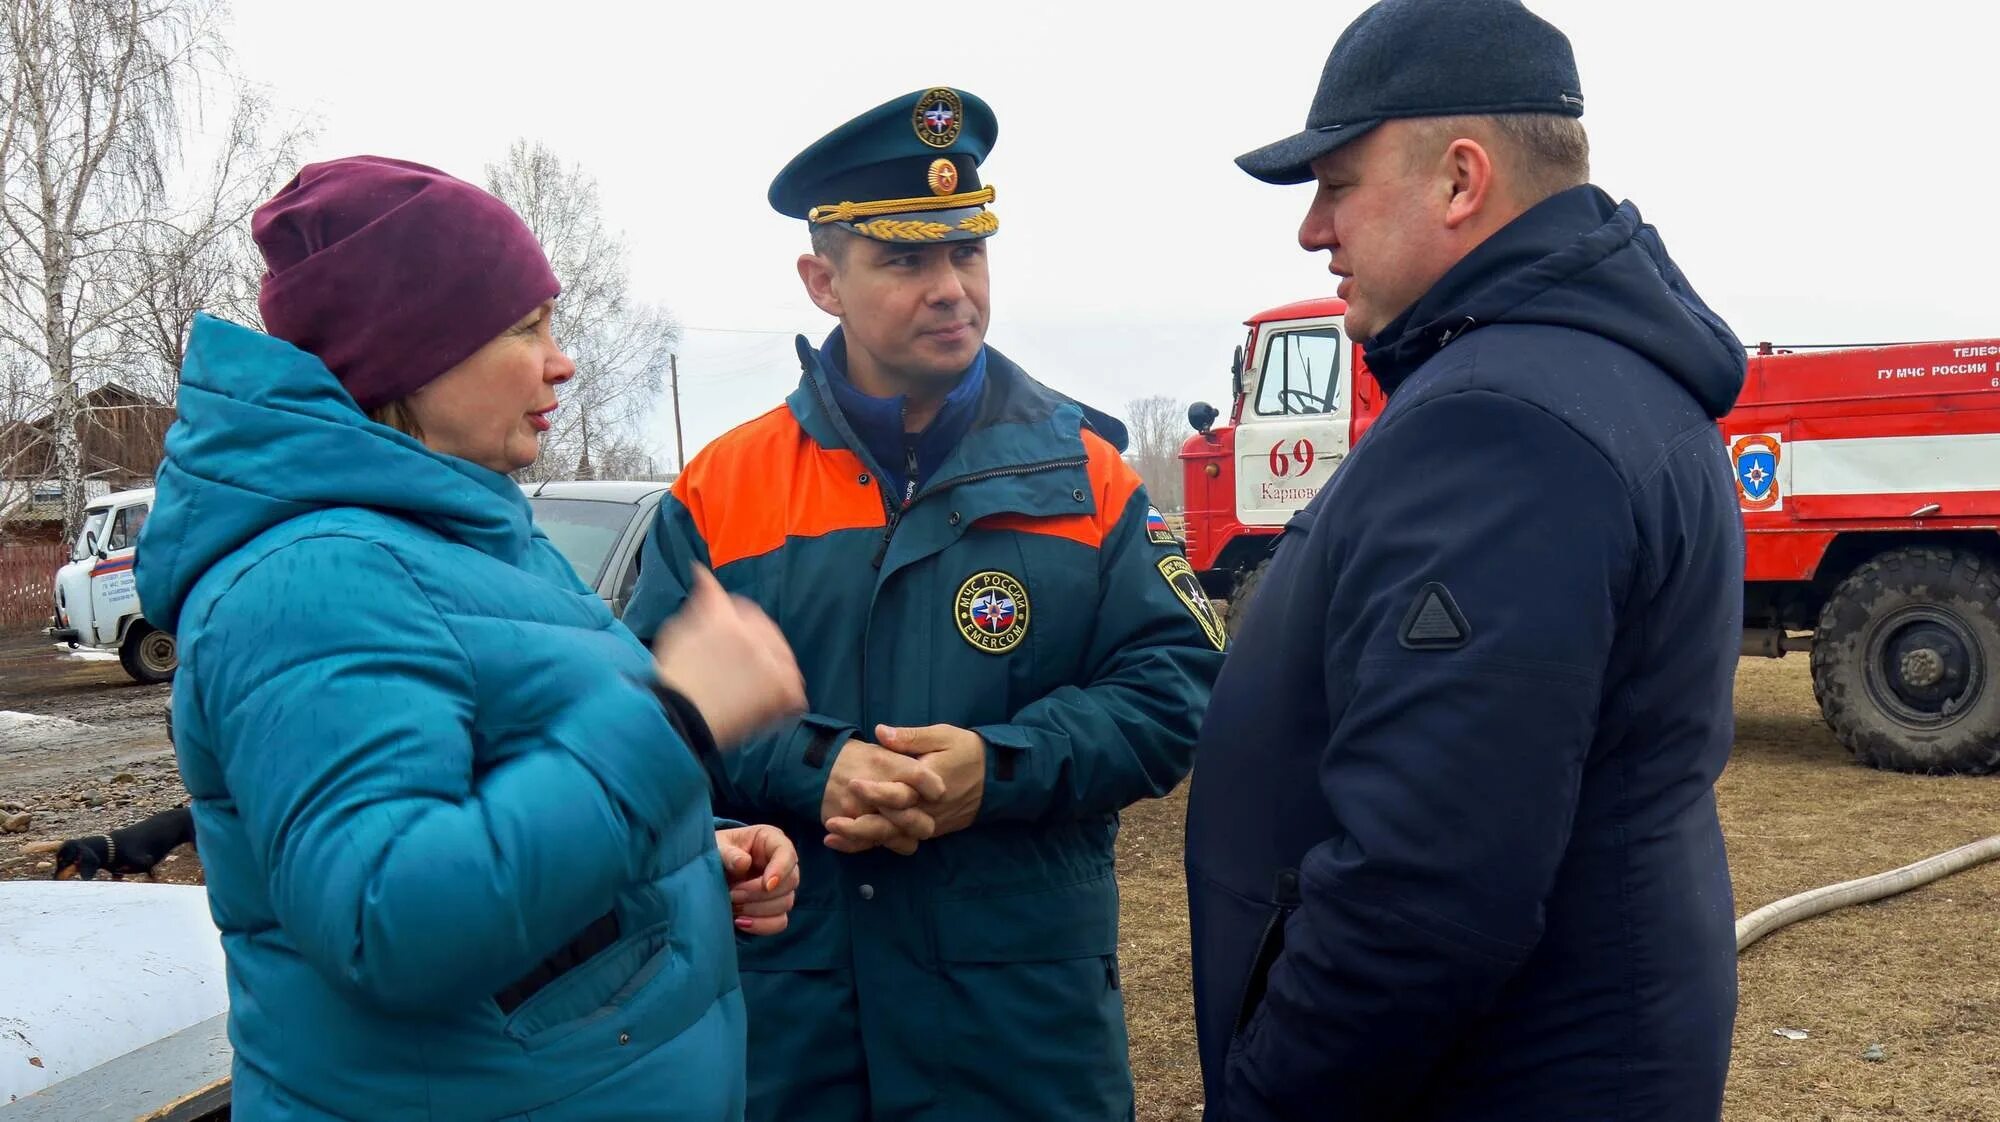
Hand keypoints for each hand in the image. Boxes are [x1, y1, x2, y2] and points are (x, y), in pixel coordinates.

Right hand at [653, 566, 805, 747]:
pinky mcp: (782, 692)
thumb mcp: (677, 630)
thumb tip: (703, 574)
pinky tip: (770, 704)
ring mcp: (772, 665)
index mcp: (729, 619)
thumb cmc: (672, 678)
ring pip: (784, 658)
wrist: (679, 719)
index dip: (739, 622)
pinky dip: (786, 697)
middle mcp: (756, 637)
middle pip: (768, 631)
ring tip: (753, 685)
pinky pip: (795, 692)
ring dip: (773, 667)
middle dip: (757, 644)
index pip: (746, 609)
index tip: (732, 637)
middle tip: (741, 665)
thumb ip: (700, 602)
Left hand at [716, 824, 798, 936]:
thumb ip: (727, 852)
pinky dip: (761, 925)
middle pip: (790, 882)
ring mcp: (780, 888)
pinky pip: (779, 922)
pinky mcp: (774, 909)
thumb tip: (743, 863)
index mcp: (771, 841)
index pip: (787, 853)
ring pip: (785, 903)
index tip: (766, 885)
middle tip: (732, 894)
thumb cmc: (716, 851)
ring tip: (732, 906)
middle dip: (759, 893)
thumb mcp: (716, 845)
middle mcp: (781, 864)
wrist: (707, 871)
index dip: (781, 870)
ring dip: (757, 909)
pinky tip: (740, 921)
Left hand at [831, 724, 985, 844]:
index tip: (852, 783)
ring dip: (862, 841)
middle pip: (891, 826)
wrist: (997, 777)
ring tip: (832, 838)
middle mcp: (928, 810)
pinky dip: (875, 844)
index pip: (900, 793)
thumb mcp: (942, 735)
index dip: (875, 790)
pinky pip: (900, 842)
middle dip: (859, 827)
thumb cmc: (967, 750)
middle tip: (830, 823)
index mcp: (929, 784)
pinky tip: (850, 844)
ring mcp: (929, 824)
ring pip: (893, 839)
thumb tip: (880, 732)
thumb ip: (910, 737)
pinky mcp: (930, 831)